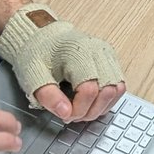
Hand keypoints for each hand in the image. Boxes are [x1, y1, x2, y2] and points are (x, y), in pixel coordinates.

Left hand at [0, 7, 125, 123]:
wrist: (44, 37)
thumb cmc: (38, 55)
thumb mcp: (34, 77)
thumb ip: (49, 98)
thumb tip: (66, 113)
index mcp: (78, 53)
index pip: (89, 90)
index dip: (78, 110)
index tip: (65, 115)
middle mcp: (97, 51)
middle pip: (108, 91)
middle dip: (91, 111)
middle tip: (74, 115)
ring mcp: (107, 54)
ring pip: (117, 89)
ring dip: (102, 106)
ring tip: (83, 110)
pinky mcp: (111, 59)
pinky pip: (118, 85)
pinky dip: (108, 99)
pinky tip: (92, 102)